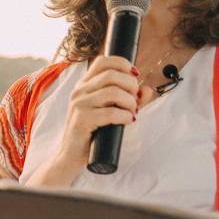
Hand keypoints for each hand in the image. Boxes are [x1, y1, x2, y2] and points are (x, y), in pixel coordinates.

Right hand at [37, 56, 144, 185]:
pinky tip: (128, 120)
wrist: (71, 157)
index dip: (123, 64)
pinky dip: (125, 116)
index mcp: (84, 86)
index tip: (134, 76)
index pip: (103, 61)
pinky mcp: (81, 120)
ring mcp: (78, 105)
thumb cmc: (91, 134)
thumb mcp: (110, 112)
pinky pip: (110, 112)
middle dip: (131, 86)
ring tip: (132, 112)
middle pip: (112, 75)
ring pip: (113, 92)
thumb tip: (147, 90)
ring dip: (130, 102)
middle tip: (135, 101)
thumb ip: (129, 99)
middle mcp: (79, 92)